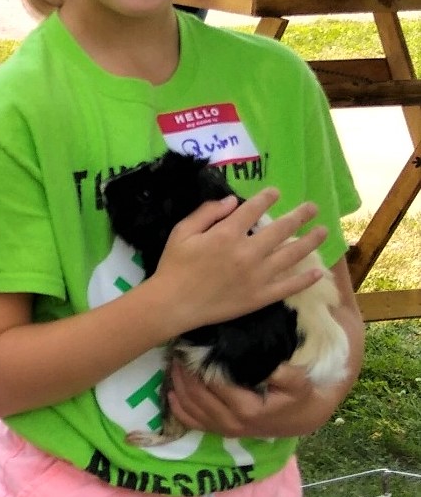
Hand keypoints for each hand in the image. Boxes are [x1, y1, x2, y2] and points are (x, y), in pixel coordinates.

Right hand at [152, 189, 328, 332]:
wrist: (173, 304)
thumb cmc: (174, 266)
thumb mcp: (181, 232)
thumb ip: (206, 213)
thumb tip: (232, 201)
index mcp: (226, 234)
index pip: (253, 209)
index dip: (267, 198)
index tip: (276, 192)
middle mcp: (247, 252)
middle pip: (280, 229)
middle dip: (299, 215)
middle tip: (312, 207)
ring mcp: (258, 275)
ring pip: (291, 255)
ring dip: (310, 241)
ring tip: (323, 231)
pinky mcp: (261, 296)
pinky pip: (288, 286)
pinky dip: (304, 279)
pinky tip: (317, 271)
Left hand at [169, 361, 332, 439]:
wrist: (301, 418)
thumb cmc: (297, 396)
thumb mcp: (297, 382)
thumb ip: (283, 373)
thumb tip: (263, 363)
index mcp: (247, 408)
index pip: (213, 383)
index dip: (199, 364)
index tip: (191, 345)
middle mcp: (231, 421)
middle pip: (195, 394)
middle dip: (184, 371)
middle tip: (178, 350)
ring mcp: (223, 428)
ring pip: (189, 407)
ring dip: (177, 385)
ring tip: (174, 363)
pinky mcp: (219, 431)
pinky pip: (191, 422)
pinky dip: (177, 408)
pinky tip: (170, 392)